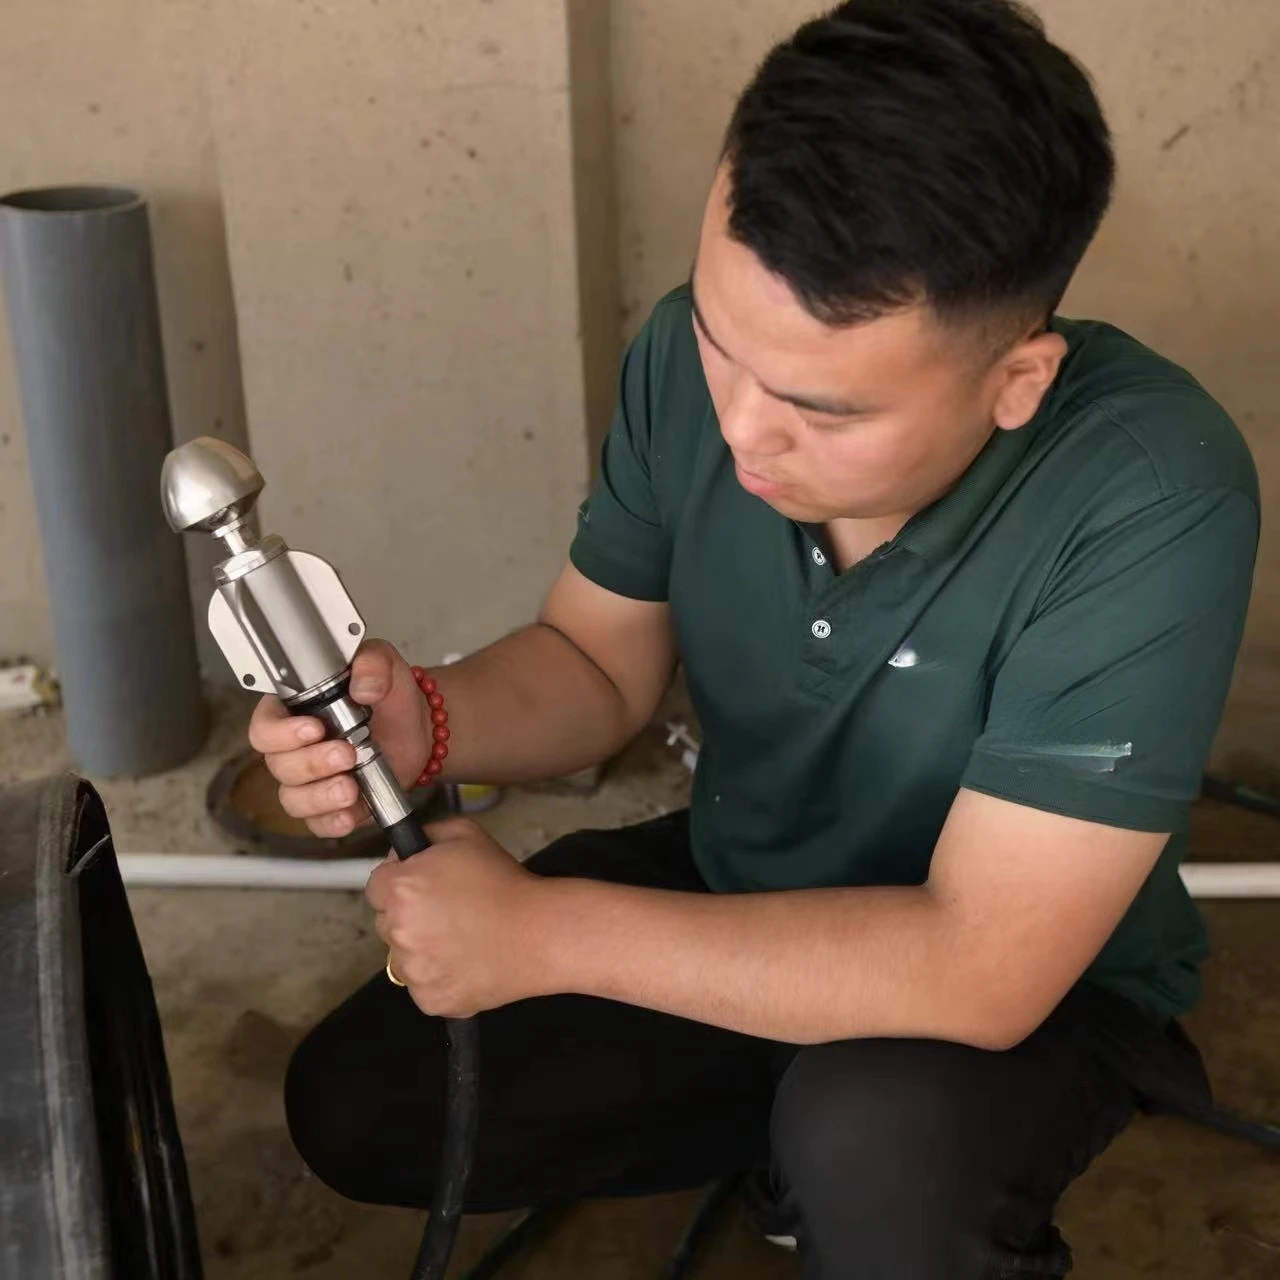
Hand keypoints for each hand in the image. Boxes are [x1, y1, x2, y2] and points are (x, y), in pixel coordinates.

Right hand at [249, 639, 430, 837]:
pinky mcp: (329, 805)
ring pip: (293, 797)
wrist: (418, 729)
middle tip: (346, 754)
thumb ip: (373, 664)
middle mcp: (295, 747)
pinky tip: (350, 813)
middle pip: (278, 764)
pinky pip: (317, 822)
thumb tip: (363, 685)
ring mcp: (310, 779)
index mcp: (296, 710)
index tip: (314, 728)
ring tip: (351, 787)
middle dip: (312, 763)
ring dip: (320, 796)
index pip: (265, 726)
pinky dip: (332, 821)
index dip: (281, 732)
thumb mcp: (385, 665)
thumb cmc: (390, 696)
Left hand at [365, 818, 550, 1016]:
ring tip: (462, 937)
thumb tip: (406, 849)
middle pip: (388, 923)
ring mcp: (414, 970)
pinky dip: (440, 977)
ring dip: (422, 949)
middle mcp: (399, 931)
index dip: (400, 883)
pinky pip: (423, 987)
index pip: (375, 886)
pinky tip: (467, 960)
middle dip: (411, 916)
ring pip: (403, 958)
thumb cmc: (506, 884)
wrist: (540, 932)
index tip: (421, 888)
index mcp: (401, 889)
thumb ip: (426, 835)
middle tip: (449, 911)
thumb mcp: (466, 835)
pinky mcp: (431, 999)